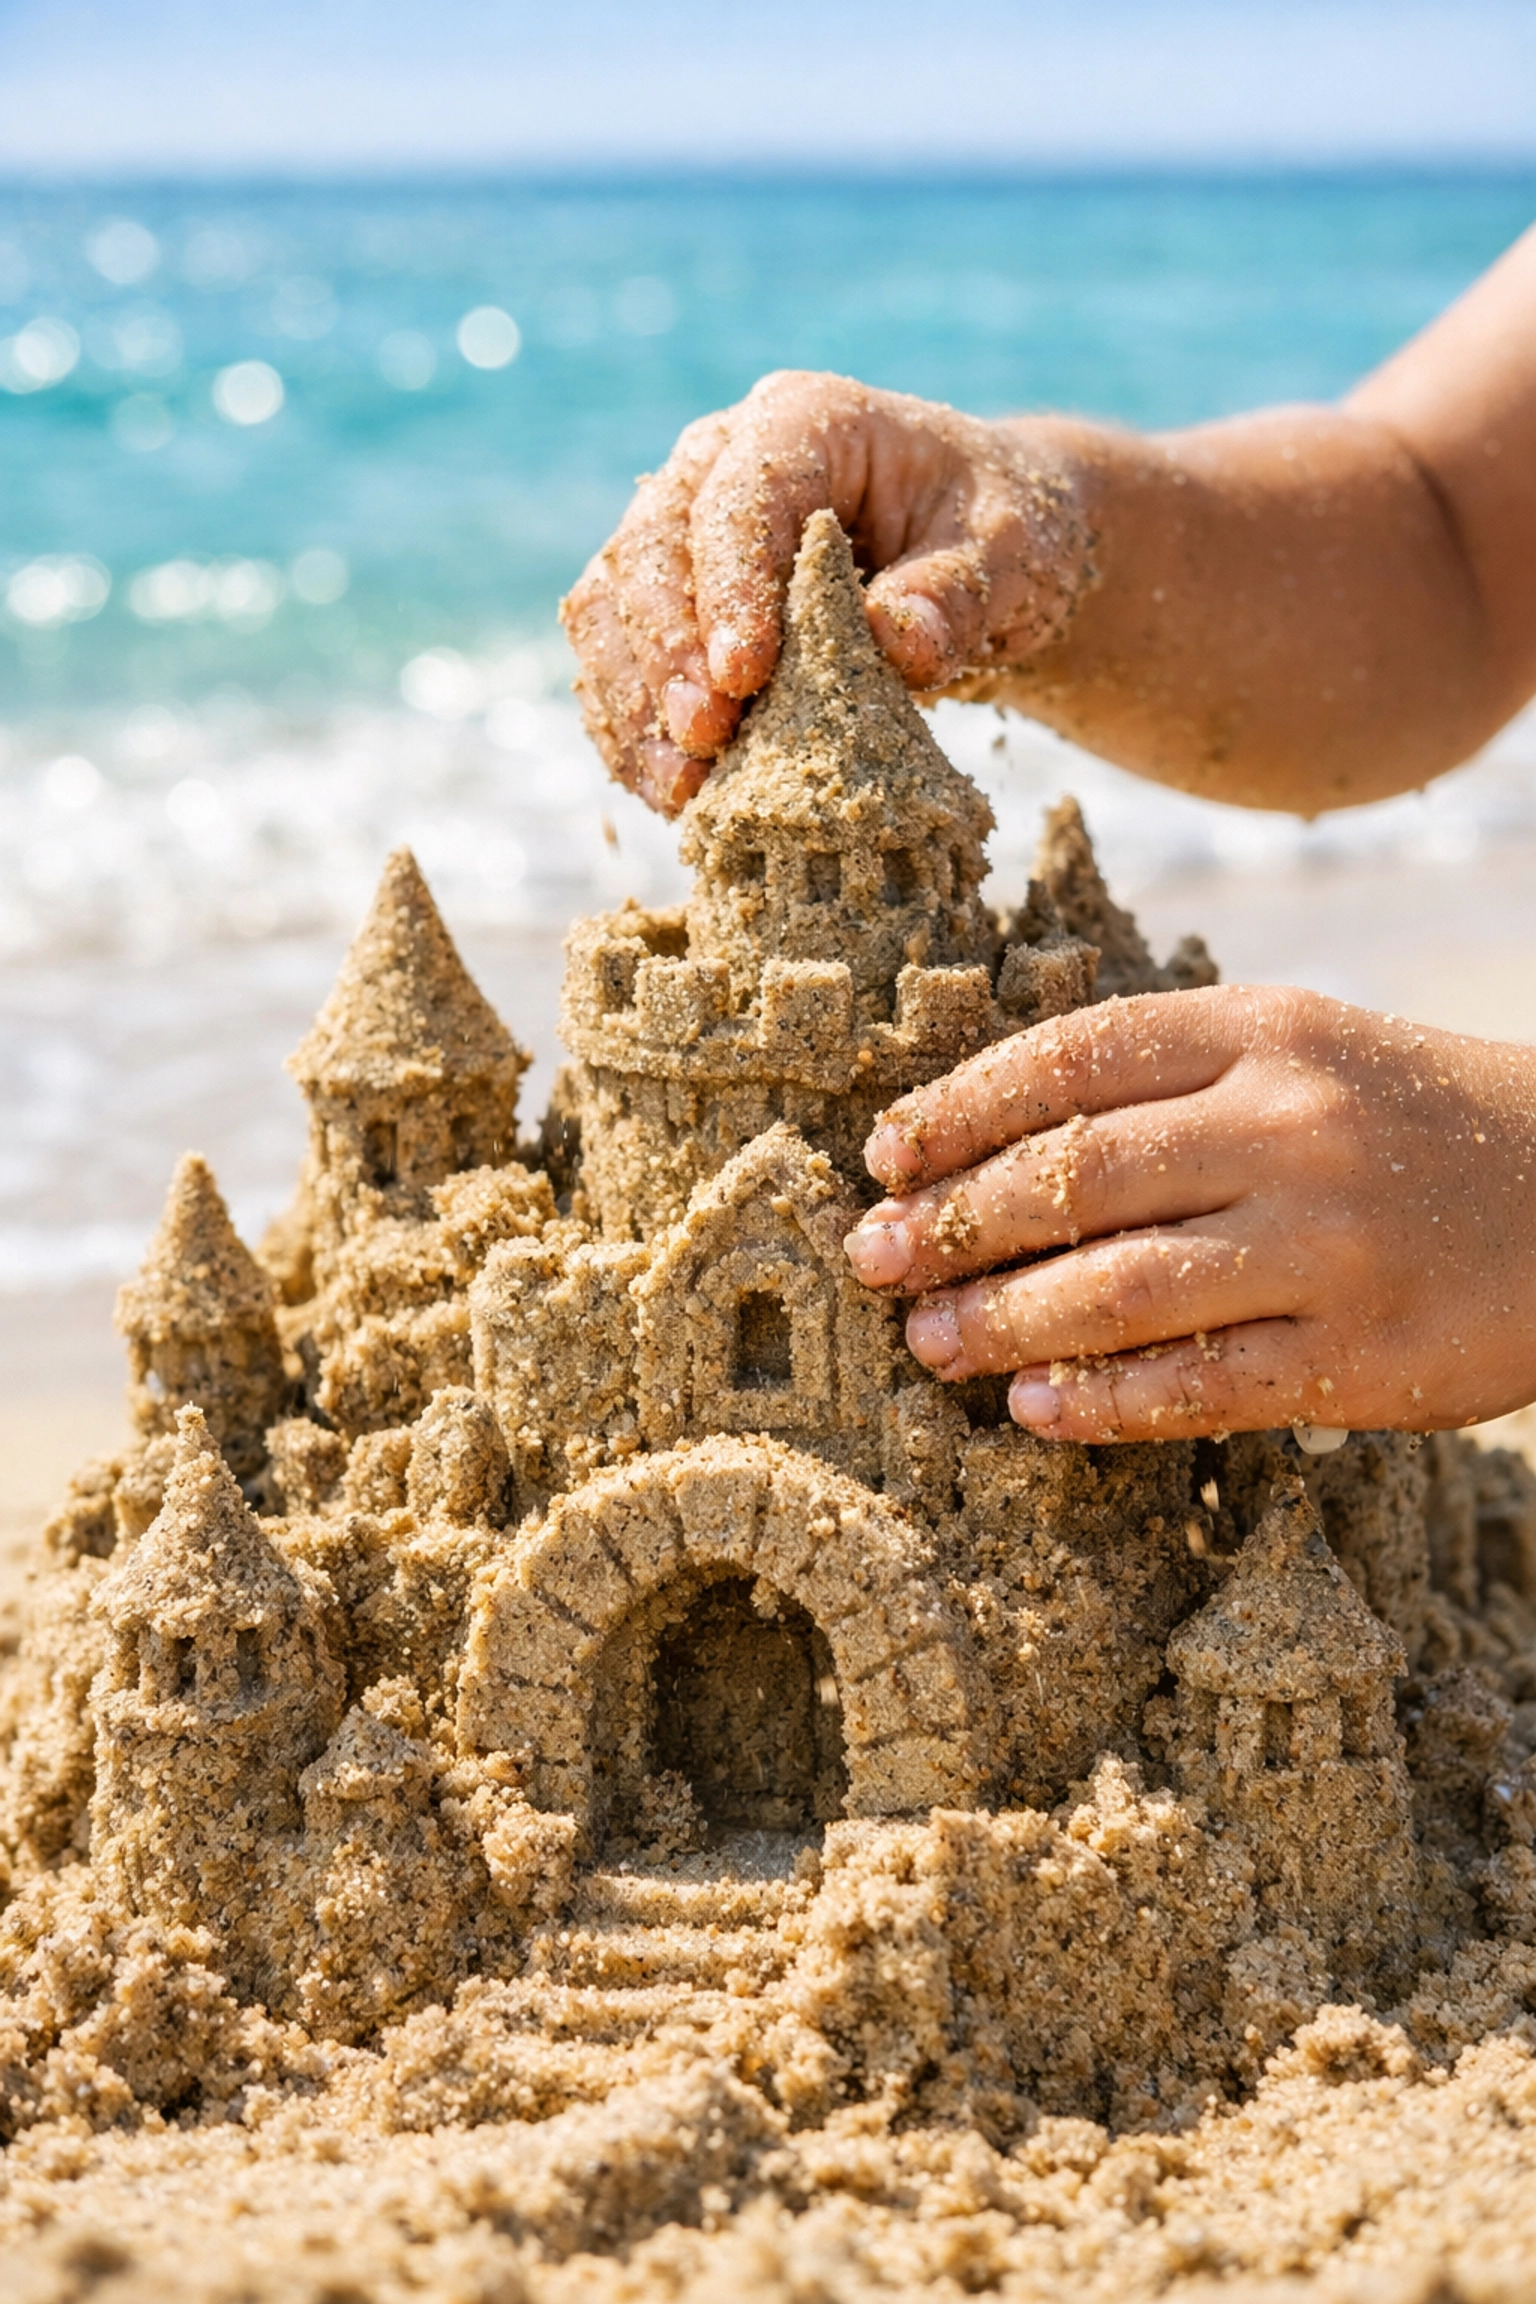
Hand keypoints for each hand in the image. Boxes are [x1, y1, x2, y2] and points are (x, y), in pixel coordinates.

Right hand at [560, 370, 1090, 812]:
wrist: (979, 553)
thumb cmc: (996, 534)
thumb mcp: (1009, 553)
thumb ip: (957, 595)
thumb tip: (898, 643)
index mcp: (804, 423)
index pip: (738, 496)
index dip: (730, 586)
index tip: (742, 676)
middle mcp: (718, 465)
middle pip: (649, 548)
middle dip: (666, 651)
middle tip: (703, 738)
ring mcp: (683, 534)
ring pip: (612, 608)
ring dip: (632, 702)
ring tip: (679, 786)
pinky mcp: (671, 606)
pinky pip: (618, 663)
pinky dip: (633, 731)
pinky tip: (670, 793)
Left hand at [843, 986, 1535, 1440]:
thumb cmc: (1405, 1117)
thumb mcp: (1302, 1044)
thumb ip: (1167, 1072)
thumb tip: (984, 1141)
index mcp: (1262, 1032)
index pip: (1069, 1062)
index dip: (957, 1110)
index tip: (884, 1157)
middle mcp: (1288, 1128)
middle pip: (1074, 1178)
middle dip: (951, 1225)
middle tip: (873, 1261)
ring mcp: (1328, 1247)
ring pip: (1118, 1291)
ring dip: (1001, 1324)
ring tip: (930, 1344)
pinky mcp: (1361, 1358)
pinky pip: (1198, 1387)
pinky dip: (1101, 1402)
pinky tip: (1032, 1409)